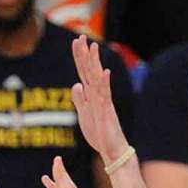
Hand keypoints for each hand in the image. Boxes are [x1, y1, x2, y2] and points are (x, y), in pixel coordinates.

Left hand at [70, 35, 129, 164]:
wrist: (111, 150)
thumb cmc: (100, 134)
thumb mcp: (84, 114)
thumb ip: (80, 99)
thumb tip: (76, 85)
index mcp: (91, 96)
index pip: (83, 72)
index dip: (79, 58)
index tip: (76, 42)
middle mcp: (98, 95)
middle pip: (90, 71)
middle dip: (85, 54)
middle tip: (81, 37)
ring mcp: (103, 102)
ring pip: (97, 79)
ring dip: (95, 63)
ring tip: (93, 48)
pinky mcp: (107, 112)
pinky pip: (105, 96)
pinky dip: (104, 84)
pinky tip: (104, 72)